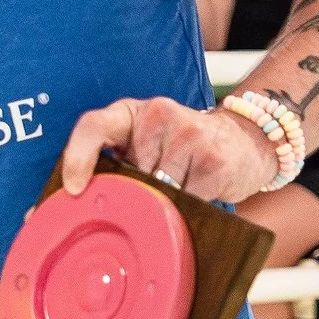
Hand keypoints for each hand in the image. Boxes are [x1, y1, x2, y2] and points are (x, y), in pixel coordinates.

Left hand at [58, 96, 275, 204]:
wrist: (244, 141)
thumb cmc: (180, 151)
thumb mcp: (143, 146)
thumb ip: (116, 165)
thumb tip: (77, 204)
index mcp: (131, 112)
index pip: (93, 126)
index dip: (77, 157)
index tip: (75, 187)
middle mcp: (158, 113)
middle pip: (127, 173)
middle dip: (134, 192)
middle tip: (151, 189)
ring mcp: (188, 133)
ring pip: (157, 190)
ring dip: (164, 200)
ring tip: (180, 184)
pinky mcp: (213, 158)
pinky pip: (187, 200)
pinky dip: (189, 206)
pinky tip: (199, 189)